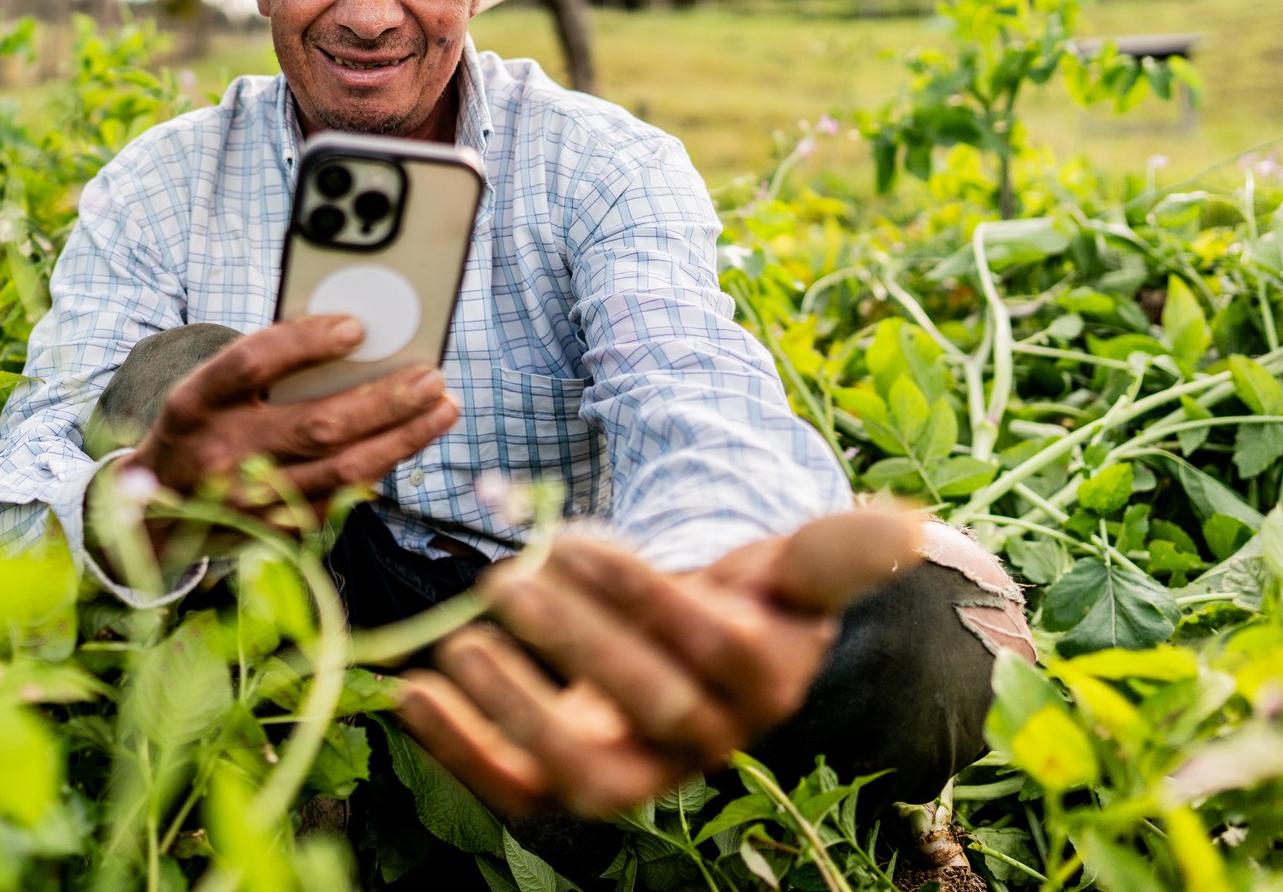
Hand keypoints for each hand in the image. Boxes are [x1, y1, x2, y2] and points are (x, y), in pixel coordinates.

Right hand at [129, 315, 459, 531]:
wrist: (157, 515)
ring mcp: (250, 502)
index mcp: (196, 404)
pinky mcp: (275, 534)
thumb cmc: (202, 430)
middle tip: (432, 377)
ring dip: (402, 439)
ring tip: (441, 409)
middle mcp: (221, 455)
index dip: (306, 342)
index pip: (252, 363)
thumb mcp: (210, 390)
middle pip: (317, 426)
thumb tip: (351, 336)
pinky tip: (406, 443)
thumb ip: (266, 366)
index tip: (357, 327)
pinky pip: (342, 499)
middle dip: (385, 401)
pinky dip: (380, 468)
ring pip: (343, 471)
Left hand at [397, 508, 922, 818]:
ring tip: (457, 642)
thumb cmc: (741, 599)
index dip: (638, 590)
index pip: (703, 640)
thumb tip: (906, 525)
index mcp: (762, 676)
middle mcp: (705, 740)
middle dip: (572, 639)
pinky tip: (410, 692)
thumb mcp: (785, 566)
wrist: (699, 658)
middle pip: (644, 703)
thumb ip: (830, 548)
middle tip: (509, 577)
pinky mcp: (570, 788)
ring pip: (582, 772)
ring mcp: (637, 775)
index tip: (574, 537)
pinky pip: (516, 792)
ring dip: (513, 709)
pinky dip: (459, 751)